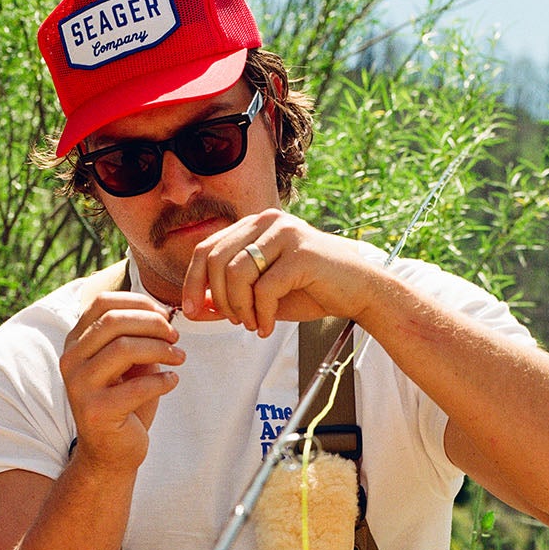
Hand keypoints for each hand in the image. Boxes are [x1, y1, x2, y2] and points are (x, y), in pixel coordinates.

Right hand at [59, 292, 183, 471]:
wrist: (111, 453)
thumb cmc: (124, 403)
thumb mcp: (130, 364)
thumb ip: (138, 338)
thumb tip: (165, 315)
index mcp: (76, 343)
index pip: (102, 303)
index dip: (139, 303)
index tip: (166, 315)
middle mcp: (71, 360)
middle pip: (113, 321)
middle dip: (152, 324)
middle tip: (176, 337)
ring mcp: (80, 386)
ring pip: (123, 348)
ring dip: (160, 349)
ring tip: (179, 358)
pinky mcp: (96, 411)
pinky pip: (138, 386)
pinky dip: (162, 380)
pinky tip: (172, 381)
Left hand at [180, 211, 377, 335]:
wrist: (358, 292)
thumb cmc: (310, 291)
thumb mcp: (261, 297)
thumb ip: (227, 299)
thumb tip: (194, 311)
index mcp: (254, 225)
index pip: (207, 249)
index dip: (192, 282)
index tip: (190, 311)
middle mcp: (268, 222)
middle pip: (216, 260)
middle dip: (217, 299)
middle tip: (234, 321)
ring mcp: (285, 234)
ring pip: (236, 274)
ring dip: (239, 308)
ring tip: (253, 324)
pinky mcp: (301, 254)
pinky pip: (264, 289)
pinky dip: (261, 315)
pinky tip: (268, 327)